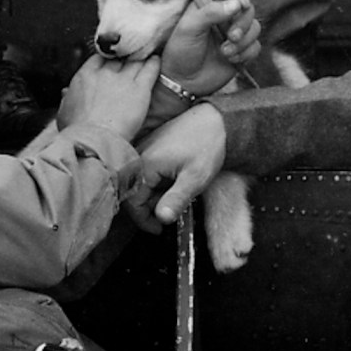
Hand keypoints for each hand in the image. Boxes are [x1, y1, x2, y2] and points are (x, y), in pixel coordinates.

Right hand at [57, 54, 160, 144]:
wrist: (94, 140)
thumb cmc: (77, 132)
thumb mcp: (64, 114)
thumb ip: (67, 100)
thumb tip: (66, 93)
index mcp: (85, 77)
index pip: (98, 59)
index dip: (107, 59)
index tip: (111, 60)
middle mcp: (104, 74)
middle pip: (118, 57)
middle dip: (125, 55)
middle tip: (132, 53)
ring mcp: (123, 80)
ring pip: (135, 60)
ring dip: (141, 56)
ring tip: (147, 52)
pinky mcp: (140, 90)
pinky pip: (150, 70)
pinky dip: (154, 63)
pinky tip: (156, 60)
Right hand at [129, 104, 225, 231]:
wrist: (217, 121)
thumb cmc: (208, 146)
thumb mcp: (195, 178)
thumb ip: (175, 200)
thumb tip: (161, 219)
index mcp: (145, 163)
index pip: (133, 201)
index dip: (145, 220)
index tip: (159, 229)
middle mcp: (139, 154)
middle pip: (135, 193)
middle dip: (153, 206)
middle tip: (175, 210)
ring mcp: (144, 149)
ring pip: (141, 183)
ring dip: (156, 194)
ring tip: (179, 191)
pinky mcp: (151, 147)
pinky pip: (146, 171)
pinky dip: (159, 182)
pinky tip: (176, 180)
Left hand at [158, 0, 260, 99]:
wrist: (182, 82)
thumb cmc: (180, 52)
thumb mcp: (189, 28)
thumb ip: (211, 12)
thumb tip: (237, 4)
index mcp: (209, 4)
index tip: (243, 5)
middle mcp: (224, 16)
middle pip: (248, 9)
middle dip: (243, 23)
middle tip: (231, 36)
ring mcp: (234, 34)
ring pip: (255, 28)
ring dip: (243, 41)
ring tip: (225, 52)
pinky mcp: (241, 51)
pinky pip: (255, 46)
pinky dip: (246, 53)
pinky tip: (231, 60)